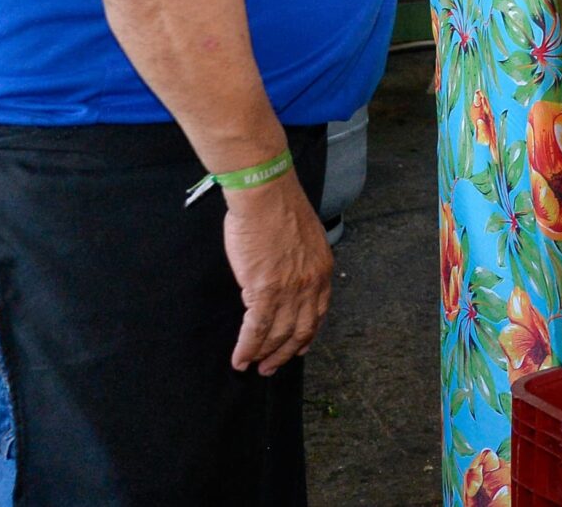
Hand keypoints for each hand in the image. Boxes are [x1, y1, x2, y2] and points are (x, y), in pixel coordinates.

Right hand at [223, 172, 333, 374]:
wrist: (266, 196)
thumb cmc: (279, 209)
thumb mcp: (304, 238)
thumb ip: (301, 262)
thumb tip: (288, 278)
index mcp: (322, 270)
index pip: (318, 312)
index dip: (307, 334)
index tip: (299, 347)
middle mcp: (311, 285)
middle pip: (301, 330)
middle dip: (286, 352)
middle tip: (272, 367)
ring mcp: (289, 290)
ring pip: (277, 335)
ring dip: (264, 355)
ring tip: (253, 366)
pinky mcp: (264, 291)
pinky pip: (255, 330)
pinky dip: (247, 348)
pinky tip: (239, 359)